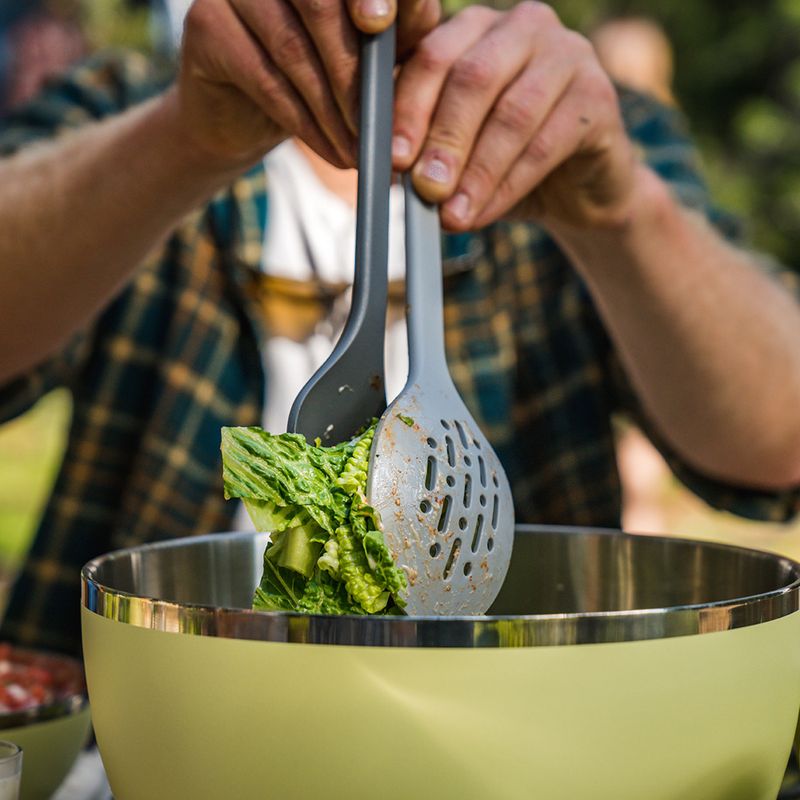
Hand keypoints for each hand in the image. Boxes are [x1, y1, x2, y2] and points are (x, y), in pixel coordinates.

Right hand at [172, 0, 439, 170]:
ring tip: (360, 151)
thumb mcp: (369, 52)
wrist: (243, 113)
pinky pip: (267, 81)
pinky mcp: (206, 25)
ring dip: (334, 110)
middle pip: (322, 6)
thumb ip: (398, 32)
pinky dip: (307, 125)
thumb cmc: (319, 75)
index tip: (383, 25)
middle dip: (356, 75)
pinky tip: (333, 152)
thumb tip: (423, 31)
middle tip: (380, 127)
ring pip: (295, 49)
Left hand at [391, 2, 637, 231]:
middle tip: (424, 190)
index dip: (409, 110)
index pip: (433, 56)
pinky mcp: (600, 95)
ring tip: (452, 216)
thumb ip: (424, 146)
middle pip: (473, 79)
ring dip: (477, 172)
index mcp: (477, 28)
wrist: (575, 192)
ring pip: (512, 114)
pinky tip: (484, 215)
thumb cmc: (503, 165)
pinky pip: (546, 144)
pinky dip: (508, 186)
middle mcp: (523, 26)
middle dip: (444, 141)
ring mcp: (568, 54)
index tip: (392, 161)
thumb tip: (389, 171)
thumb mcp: (456, 151)